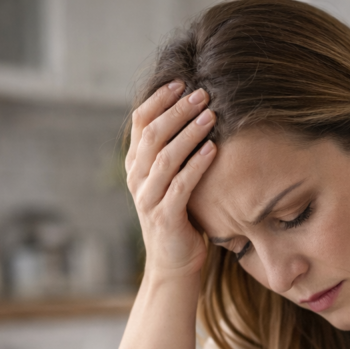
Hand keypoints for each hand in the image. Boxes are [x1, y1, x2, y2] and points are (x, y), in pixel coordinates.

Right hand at [126, 81, 216, 279]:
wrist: (174, 264)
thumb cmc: (181, 218)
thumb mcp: (173, 181)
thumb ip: (175, 154)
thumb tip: (196, 115)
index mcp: (136, 165)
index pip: (140, 122)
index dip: (160, 100)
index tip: (182, 82)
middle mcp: (137, 179)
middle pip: (153, 134)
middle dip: (178, 110)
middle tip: (202, 93)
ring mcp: (148, 199)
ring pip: (165, 157)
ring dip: (189, 133)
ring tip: (211, 115)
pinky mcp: (165, 218)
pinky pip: (180, 186)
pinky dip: (197, 165)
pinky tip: (213, 149)